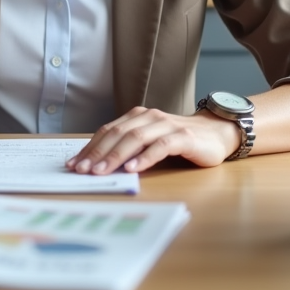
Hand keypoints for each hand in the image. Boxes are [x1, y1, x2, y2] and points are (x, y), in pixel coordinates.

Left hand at [66, 107, 240, 173]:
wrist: (216, 134)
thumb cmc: (179, 141)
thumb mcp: (150, 142)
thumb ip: (130, 148)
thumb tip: (99, 165)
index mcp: (137, 117)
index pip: (108, 131)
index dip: (89, 147)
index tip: (73, 163)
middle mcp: (149, 117)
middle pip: (117, 134)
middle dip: (97, 153)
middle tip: (81, 170)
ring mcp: (166, 125)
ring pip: (135, 139)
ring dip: (115, 156)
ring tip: (101, 171)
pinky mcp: (183, 137)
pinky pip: (161, 146)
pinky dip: (145, 157)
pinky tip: (133, 169)